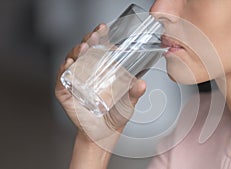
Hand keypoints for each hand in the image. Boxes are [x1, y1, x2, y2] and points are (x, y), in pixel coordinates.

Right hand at [55, 24, 145, 148]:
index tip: (103, 29)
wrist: (104, 135)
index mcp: (101, 71)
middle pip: (83, 52)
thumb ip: (134, 93)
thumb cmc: (115, 116)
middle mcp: (86, 73)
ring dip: (76, 53)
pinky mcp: (66, 94)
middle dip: (87, 41)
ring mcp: (75, 82)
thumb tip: (142, 83)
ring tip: (84, 48)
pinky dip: (63, 72)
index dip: (99, 38)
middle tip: (93, 36)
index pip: (98, 49)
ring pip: (71, 62)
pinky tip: (69, 65)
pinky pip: (62, 80)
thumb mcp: (128, 102)